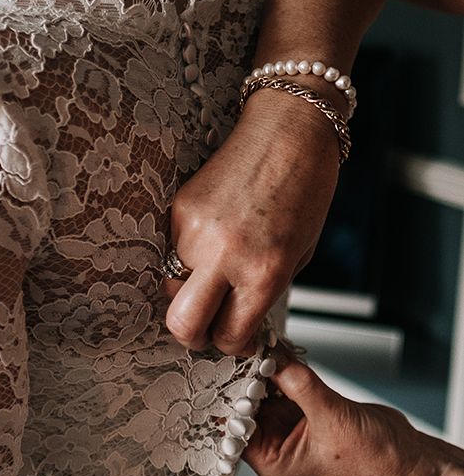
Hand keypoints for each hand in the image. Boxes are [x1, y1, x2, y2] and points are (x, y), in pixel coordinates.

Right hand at [163, 88, 340, 355]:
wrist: (288, 131)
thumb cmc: (304, 190)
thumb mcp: (298, 254)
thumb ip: (263, 292)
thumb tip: (234, 320)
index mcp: (264, 272)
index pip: (229, 335)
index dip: (231, 344)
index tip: (234, 337)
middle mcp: (225, 256)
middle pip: (183, 325)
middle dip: (193, 336)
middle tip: (206, 328)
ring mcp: (195, 233)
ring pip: (172, 288)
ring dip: (189, 290)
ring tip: (212, 272)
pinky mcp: (178, 211)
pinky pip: (171, 253)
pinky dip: (186, 256)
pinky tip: (210, 237)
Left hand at [243, 344, 419, 475]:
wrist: (403, 453)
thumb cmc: (370, 455)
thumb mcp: (331, 417)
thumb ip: (300, 386)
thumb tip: (275, 357)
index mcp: (270, 459)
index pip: (233, 427)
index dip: (229, 399)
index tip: (226, 370)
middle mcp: (271, 442)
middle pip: (244, 406)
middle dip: (245, 379)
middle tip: (243, 350)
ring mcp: (284, 423)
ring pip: (261, 391)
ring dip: (263, 370)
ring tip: (260, 344)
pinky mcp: (299, 407)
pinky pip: (281, 383)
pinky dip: (280, 368)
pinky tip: (278, 351)